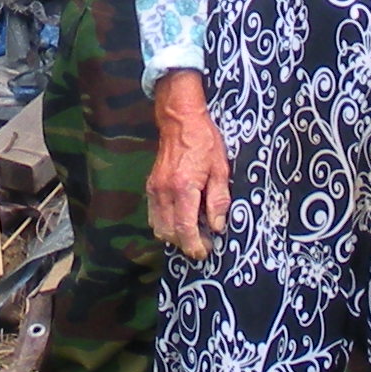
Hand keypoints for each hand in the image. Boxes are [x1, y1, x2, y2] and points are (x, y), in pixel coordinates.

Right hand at [147, 78, 232, 260]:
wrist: (180, 120)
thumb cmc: (203, 140)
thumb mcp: (220, 168)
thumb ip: (218, 200)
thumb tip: (217, 226)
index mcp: (183, 188)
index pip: (184, 229)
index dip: (195, 245)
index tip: (206, 252)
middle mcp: (164, 191)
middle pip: (169, 233)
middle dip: (185, 243)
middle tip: (204, 242)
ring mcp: (154, 189)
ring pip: (158, 227)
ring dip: (174, 235)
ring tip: (194, 231)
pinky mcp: (151, 186)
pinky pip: (154, 215)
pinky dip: (165, 224)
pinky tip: (181, 219)